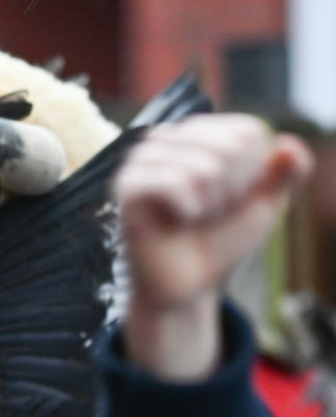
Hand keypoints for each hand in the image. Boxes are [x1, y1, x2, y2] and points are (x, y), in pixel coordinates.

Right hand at [114, 114, 311, 377]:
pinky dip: (189, 211)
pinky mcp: (127, 185)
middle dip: (231, 191)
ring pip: (204, 168)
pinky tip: (176, 222)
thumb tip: (290, 144)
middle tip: (210, 212)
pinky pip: (174, 183)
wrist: (188, 283)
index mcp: (198, 133)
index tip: (232, 197)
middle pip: (227, 148)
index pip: (246, 133)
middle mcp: (168, 138)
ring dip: (209, 205)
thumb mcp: (264, 204)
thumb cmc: (221, 240)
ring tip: (192, 218)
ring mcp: (143, 160)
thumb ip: (285, 173)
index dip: (251, 172)